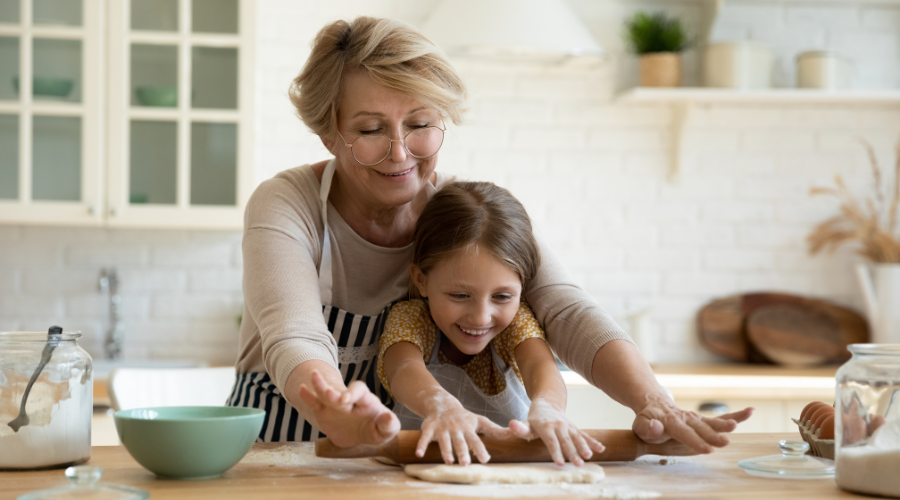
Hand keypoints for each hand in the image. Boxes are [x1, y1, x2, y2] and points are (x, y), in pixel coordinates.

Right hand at [298, 370, 399, 447]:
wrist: (359, 434)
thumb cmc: (376, 429)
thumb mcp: (386, 431)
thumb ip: (389, 426)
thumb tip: (388, 418)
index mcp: (365, 401)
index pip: (360, 391)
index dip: (353, 393)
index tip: (346, 400)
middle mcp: (349, 399)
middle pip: (340, 391)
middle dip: (335, 392)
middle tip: (329, 394)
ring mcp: (334, 405)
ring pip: (325, 393)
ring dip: (320, 385)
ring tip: (313, 376)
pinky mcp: (323, 412)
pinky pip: (315, 403)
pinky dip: (308, 396)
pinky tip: (302, 389)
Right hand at [417, 396, 511, 465]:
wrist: (442, 404)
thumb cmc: (464, 418)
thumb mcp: (480, 422)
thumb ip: (496, 431)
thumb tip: (515, 434)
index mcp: (469, 428)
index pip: (476, 440)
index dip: (480, 449)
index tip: (485, 459)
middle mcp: (456, 428)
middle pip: (460, 441)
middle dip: (463, 451)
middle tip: (466, 464)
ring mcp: (442, 427)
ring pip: (444, 440)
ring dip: (446, 451)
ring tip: (449, 462)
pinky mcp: (430, 427)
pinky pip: (425, 436)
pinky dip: (422, 444)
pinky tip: (419, 454)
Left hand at [509, 398, 604, 465]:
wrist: (547, 404)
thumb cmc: (534, 419)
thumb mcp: (526, 423)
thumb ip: (520, 428)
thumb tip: (511, 425)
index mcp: (546, 427)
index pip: (551, 441)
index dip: (556, 452)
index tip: (560, 463)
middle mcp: (559, 426)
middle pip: (566, 441)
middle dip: (573, 453)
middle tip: (578, 464)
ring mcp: (568, 426)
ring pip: (577, 437)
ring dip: (584, 447)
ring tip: (589, 457)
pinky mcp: (575, 428)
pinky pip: (585, 435)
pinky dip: (593, 442)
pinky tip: (601, 449)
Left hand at [632, 393, 752, 453]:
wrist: (654, 405)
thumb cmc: (647, 420)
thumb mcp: (640, 425)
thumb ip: (646, 428)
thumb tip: (656, 428)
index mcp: (670, 420)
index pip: (684, 432)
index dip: (695, 441)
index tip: (708, 449)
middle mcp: (686, 417)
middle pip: (701, 427)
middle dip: (713, 434)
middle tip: (725, 442)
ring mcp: (696, 418)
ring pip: (713, 421)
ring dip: (725, 424)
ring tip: (737, 425)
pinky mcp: (703, 420)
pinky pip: (720, 417)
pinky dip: (736, 415)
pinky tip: (750, 411)